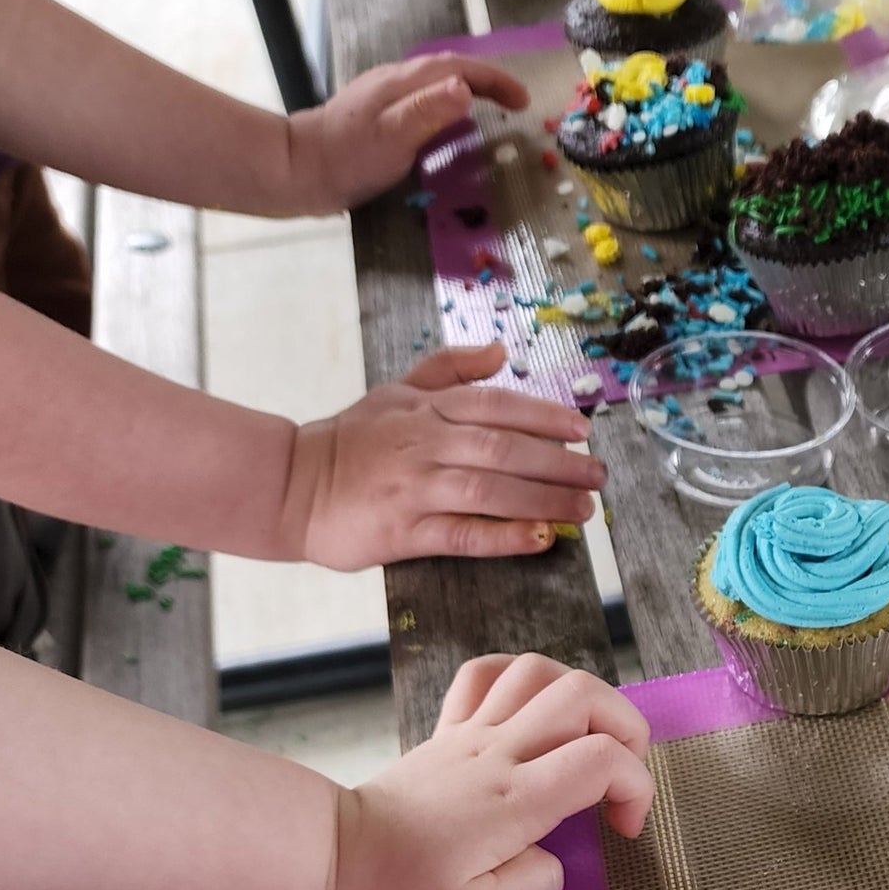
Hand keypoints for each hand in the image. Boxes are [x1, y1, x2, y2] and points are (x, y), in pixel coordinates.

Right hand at [281, 345, 603, 567]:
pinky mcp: (404, 531)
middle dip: (558, 462)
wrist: (291, 485)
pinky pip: (464, 534)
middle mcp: (424, 444)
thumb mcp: (397, 390)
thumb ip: (448, 369)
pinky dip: (506, 535)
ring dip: (543, 499)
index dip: (544, 415)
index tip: (582, 429)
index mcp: (426, 409)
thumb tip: (500, 350)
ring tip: (584, 510)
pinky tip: (541, 539)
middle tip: (598, 476)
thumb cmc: (353, 441)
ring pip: (490, 489)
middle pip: (503, 448)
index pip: (496, 405)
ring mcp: (414, 488)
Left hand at [287, 53, 529, 213]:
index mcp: (404, 82)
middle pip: (449, 69)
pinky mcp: (379, 113)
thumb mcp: (394, 136)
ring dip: (470, 89)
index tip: (523, 100)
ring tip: (494, 108)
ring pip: (436, 82)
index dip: (495, 79)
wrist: (300, 168)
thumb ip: (429, 110)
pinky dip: (450, 104)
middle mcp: (396, 80)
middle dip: (488, 81)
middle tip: (517, 104)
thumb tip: (465, 88)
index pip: (458, 67)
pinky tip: (451, 123)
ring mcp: (386, 95)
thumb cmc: (348, 157)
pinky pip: (425, 98)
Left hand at [324, 651, 653, 889]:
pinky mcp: (447, 731)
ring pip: (540, 670)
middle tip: (621, 776)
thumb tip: (553, 857)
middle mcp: (498, 753)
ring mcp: (469, 733)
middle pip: (582, 693)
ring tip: (587, 739)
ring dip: (583, 696)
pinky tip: (535, 710)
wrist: (331, 860)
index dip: (636, 787)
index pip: (602, 759)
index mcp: (515, 801)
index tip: (623, 829)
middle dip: (626, 727)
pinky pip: (488, 674)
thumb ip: (535, 885)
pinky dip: (524, 679)